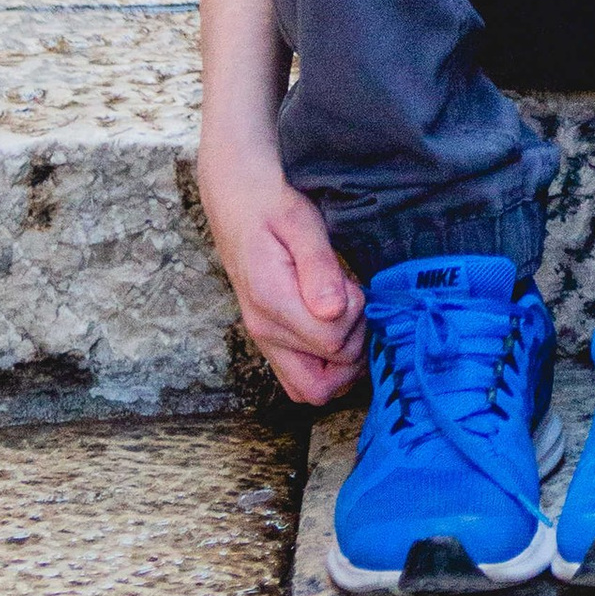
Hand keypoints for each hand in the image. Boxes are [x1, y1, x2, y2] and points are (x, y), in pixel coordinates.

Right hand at [199, 145, 364, 405]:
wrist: (238, 205)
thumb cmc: (274, 208)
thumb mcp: (302, 223)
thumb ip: (319, 267)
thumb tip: (334, 311)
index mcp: (272, 301)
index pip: (332, 343)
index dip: (356, 318)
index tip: (353, 285)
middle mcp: (265, 332)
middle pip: (319, 388)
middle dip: (353, 354)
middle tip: (356, 307)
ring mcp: (266, 341)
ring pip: (311, 390)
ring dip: (343, 363)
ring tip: (348, 314)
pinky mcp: (271, 341)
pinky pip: (303, 377)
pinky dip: (329, 364)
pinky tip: (337, 324)